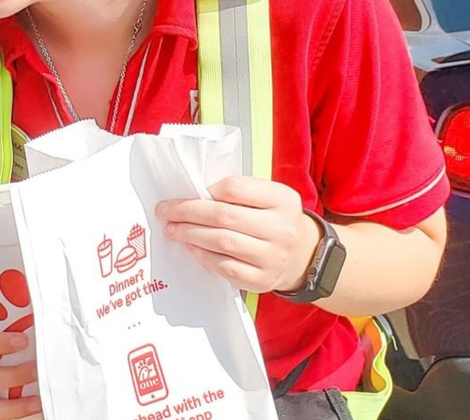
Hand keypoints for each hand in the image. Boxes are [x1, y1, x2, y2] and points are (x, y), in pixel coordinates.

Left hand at [155, 176, 321, 293]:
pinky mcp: (263, 280)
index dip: (206, 190)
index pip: (235, 188)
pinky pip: (225, 268)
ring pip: (222, 243)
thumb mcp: (267, 197)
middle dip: (187, 212)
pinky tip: (191, 247)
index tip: (187, 191)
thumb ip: (238, 192)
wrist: (303, 255)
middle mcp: (282, 228)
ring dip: (190, 234)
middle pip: (224, 216)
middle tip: (165, 210)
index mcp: (282, 200)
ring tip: (172, 229)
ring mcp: (273, 257)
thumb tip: (193, 192)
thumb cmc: (274, 219)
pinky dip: (203, 256)